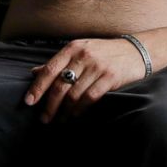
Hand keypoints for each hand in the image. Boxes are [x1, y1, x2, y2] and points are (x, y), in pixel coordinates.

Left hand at [24, 37, 147, 122]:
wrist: (137, 50)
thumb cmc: (105, 52)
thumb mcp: (81, 50)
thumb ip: (59, 62)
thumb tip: (34, 72)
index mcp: (73, 47)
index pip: (50, 69)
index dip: (37, 87)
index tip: (29, 101)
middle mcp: (84, 55)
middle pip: (60, 85)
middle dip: (50, 105)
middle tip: (44, 118)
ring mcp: (97, 66)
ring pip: (74, 94)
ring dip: (65, 110)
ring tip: (61, 119)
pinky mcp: (110, 77)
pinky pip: (90, 98)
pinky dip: (80, 109)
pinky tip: (76, 114)